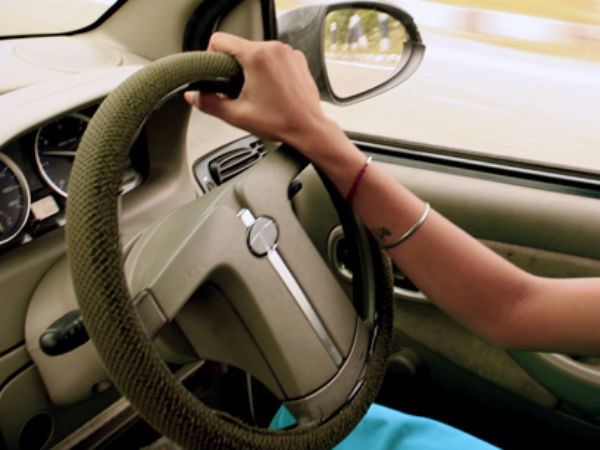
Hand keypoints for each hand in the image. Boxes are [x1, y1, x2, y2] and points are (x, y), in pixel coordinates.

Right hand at [184, 32, 330, 152]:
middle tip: (238, 92)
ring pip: (257, 52)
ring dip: (252, 69)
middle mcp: (274, 48)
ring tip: (257, 93)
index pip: (220, 40)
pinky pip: (274, 58)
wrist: (309, 129)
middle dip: (234, 68)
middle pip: (240, 48)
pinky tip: (271, 90)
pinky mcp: (297, 59)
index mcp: (257, 56)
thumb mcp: (237, 115)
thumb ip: (209, 103)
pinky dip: (269, 70)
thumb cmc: (280, 122)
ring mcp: (288, 52)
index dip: (211, 56)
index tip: (216, 73)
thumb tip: (192, 96)